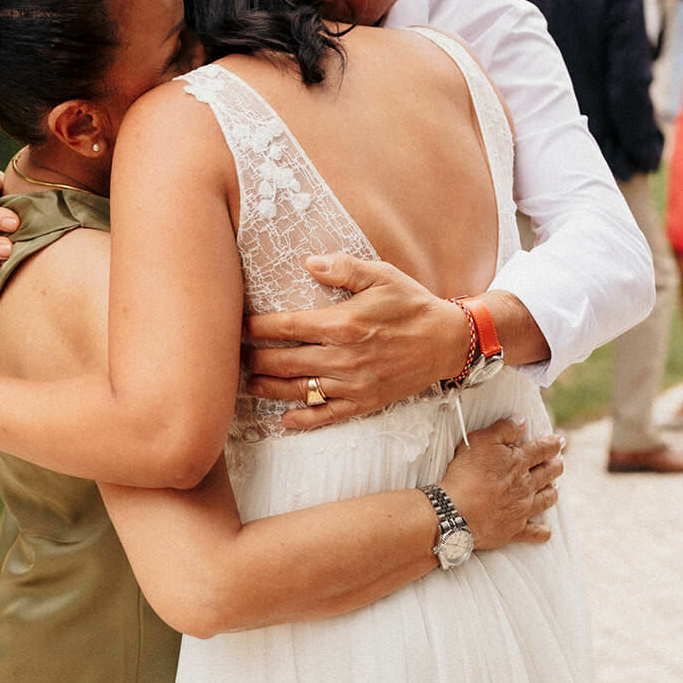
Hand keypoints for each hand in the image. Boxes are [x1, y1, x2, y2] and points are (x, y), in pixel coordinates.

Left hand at [242, 254, 469, 429]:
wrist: (448, 342)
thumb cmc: (412, 304)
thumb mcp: (381, 275)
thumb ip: (343, 268)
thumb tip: (309, 262)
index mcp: (342, 324)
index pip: (286, 328)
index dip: (256, 328)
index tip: (239, 327)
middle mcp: (343, 358)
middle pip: (283, 362)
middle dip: (254, 359)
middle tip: (235, 356)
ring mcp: (352, 384)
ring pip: (298, 391)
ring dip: (268, 389)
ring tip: (249, 384)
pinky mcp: (363, 403)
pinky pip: (325, 416)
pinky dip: (302, 420)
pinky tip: (283, 419)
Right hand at [440, 417, 563, 548]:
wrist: (456, 512)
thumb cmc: (465, 473)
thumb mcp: (480, 441)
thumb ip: (503, 429)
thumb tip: (522, 421)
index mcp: (519, 462)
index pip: (543, 449)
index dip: (553, 444)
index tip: (560, 441)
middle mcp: (526, 486)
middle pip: (548, 473)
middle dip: (556, 465)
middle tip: (560, 462)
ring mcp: (522, 509)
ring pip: (546, 500)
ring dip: (552, 492)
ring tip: (554, 488)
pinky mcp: (514, 530)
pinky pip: (535, 533)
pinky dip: (543, 531)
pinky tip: (546, 530)